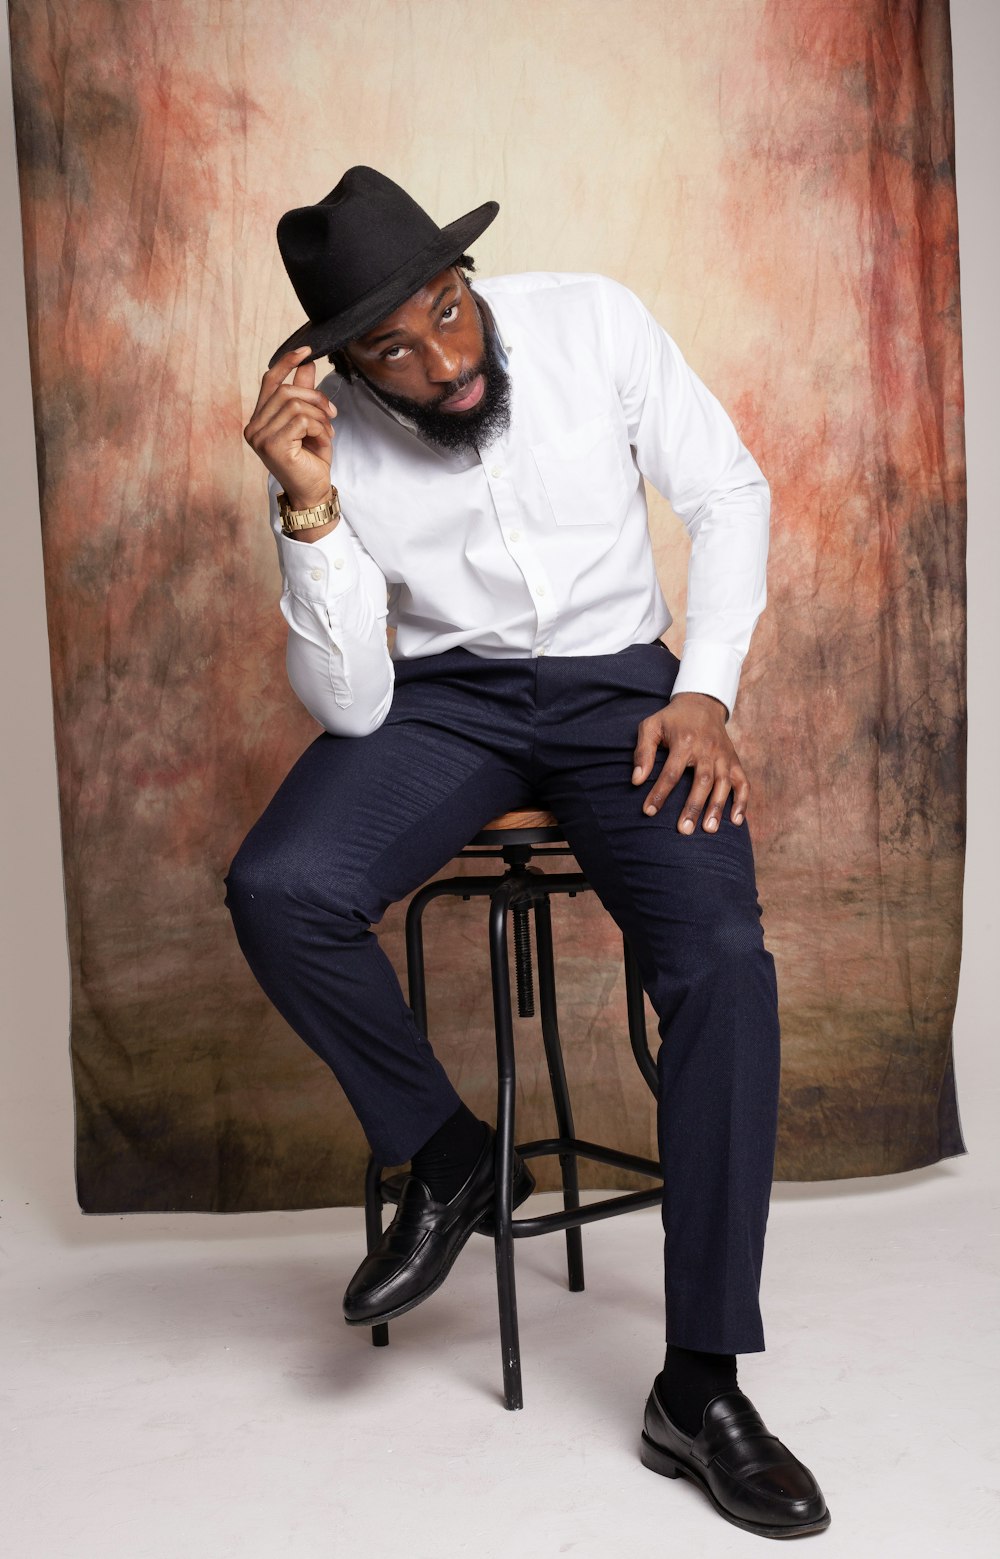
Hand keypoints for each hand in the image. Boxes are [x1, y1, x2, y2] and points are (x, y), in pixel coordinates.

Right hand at [244, 345, 335, 509]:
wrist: (313, 492)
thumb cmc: (310, 460)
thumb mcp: (310, 421)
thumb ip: (304, 394)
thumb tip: (307, 362)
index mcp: (258, 419)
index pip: (269, 381)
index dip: (287, 362)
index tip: (307, 350)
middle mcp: (253, 427)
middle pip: (286, 391)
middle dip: (314, 397)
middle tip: (331, 411)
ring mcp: (260, 437)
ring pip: (295, 405)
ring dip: (319, 416)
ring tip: (327, 431)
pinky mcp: (272, 446)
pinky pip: (301, 420)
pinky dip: (319, 427)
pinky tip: (323, 440)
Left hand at [631, 692, 748, 833]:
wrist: (702, 703)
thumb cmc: (672, 719)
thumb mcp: (651, 727)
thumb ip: (643, 752)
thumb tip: (636, 781)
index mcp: (685, 741)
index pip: (671, 772)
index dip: (659, 793)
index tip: (649, 812)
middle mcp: (707, 749)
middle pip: (702, 781)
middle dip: (693, 807)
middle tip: (684, 830)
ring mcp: (723, 756)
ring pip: (724, 784)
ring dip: (718, 807)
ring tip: (709, 829)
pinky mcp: (734, 761)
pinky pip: (743, 782)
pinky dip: (742, 801)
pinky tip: (736, 821)